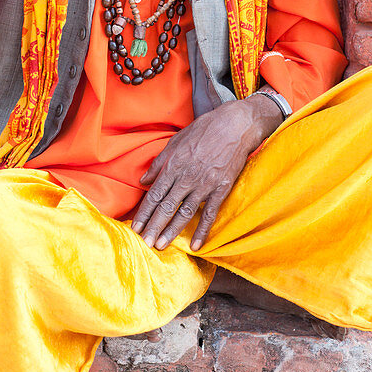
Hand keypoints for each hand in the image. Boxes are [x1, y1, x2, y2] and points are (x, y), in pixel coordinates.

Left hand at [131, 95, 282, 252]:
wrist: (235, 125)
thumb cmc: (204, 130)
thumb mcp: (176, 141)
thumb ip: (159, 163)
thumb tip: (143, 180)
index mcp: (174, 165)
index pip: (155, 194)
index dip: (144, 212)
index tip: (135, 227)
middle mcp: (187, 177)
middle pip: (167, 207)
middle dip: (153, 226)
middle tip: (144, 243)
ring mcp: (205, 184)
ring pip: (184, 213)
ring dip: (171, 231)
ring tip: (160, 245)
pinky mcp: (221, 189)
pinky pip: (209, 214)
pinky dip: (202, 231)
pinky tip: (195, 245)